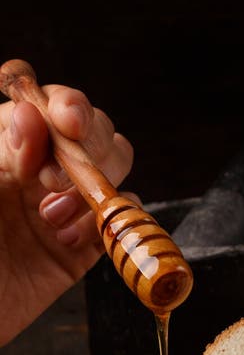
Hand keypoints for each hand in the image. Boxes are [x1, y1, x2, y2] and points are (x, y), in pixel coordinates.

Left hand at [0, 83, 132, 345]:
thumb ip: (0, 152)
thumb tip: (30, 113)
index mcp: (3, 148)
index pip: (46, 105)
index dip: (65, 106)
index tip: (67, 123)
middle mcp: (37, 171)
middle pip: (93, 131)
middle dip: (86, 150)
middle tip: (51, 182)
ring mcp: (64, 208)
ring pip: (113, 170)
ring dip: (95, 188)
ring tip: (53, 220)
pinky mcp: (84, 249)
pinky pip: (121, 220)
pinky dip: (114, 223)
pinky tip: (73, 243)